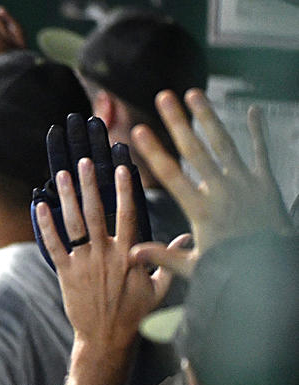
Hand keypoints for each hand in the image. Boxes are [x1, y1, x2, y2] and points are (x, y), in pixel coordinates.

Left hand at [35, 158, 168, 352]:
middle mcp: (106, 255)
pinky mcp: (66, 274)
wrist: (107, 339)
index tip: (121, 166)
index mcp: (129, 254)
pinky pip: (54, 245)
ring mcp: (84, 263)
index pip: (128, 214)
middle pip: (97, 213)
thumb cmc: (135, 314)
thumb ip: (170, 261)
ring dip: (68, 198)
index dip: (124, 189)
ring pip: (74, 224)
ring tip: (64, 174)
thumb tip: (187, 238)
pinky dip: (46, 225)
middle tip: (85, 161)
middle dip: (91, 185)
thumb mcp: (159, 288)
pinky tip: (39, 206)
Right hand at [130, 88, 291, 276]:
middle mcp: (222, 191)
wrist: (273, 270)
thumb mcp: (194, 268)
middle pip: (195, 150)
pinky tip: (253, 111)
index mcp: (201, 210)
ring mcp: (245, 184)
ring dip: (208, 117)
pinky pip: (261, 152)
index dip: (153, 152)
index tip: (139, 132)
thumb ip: (163, 257)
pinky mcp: (266, 183)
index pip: (171, 175)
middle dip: (177, 122)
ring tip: (194, 94)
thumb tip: (132, 253)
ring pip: (223, 144)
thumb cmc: (232, 270)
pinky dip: (257, 131)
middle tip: (164, 97)